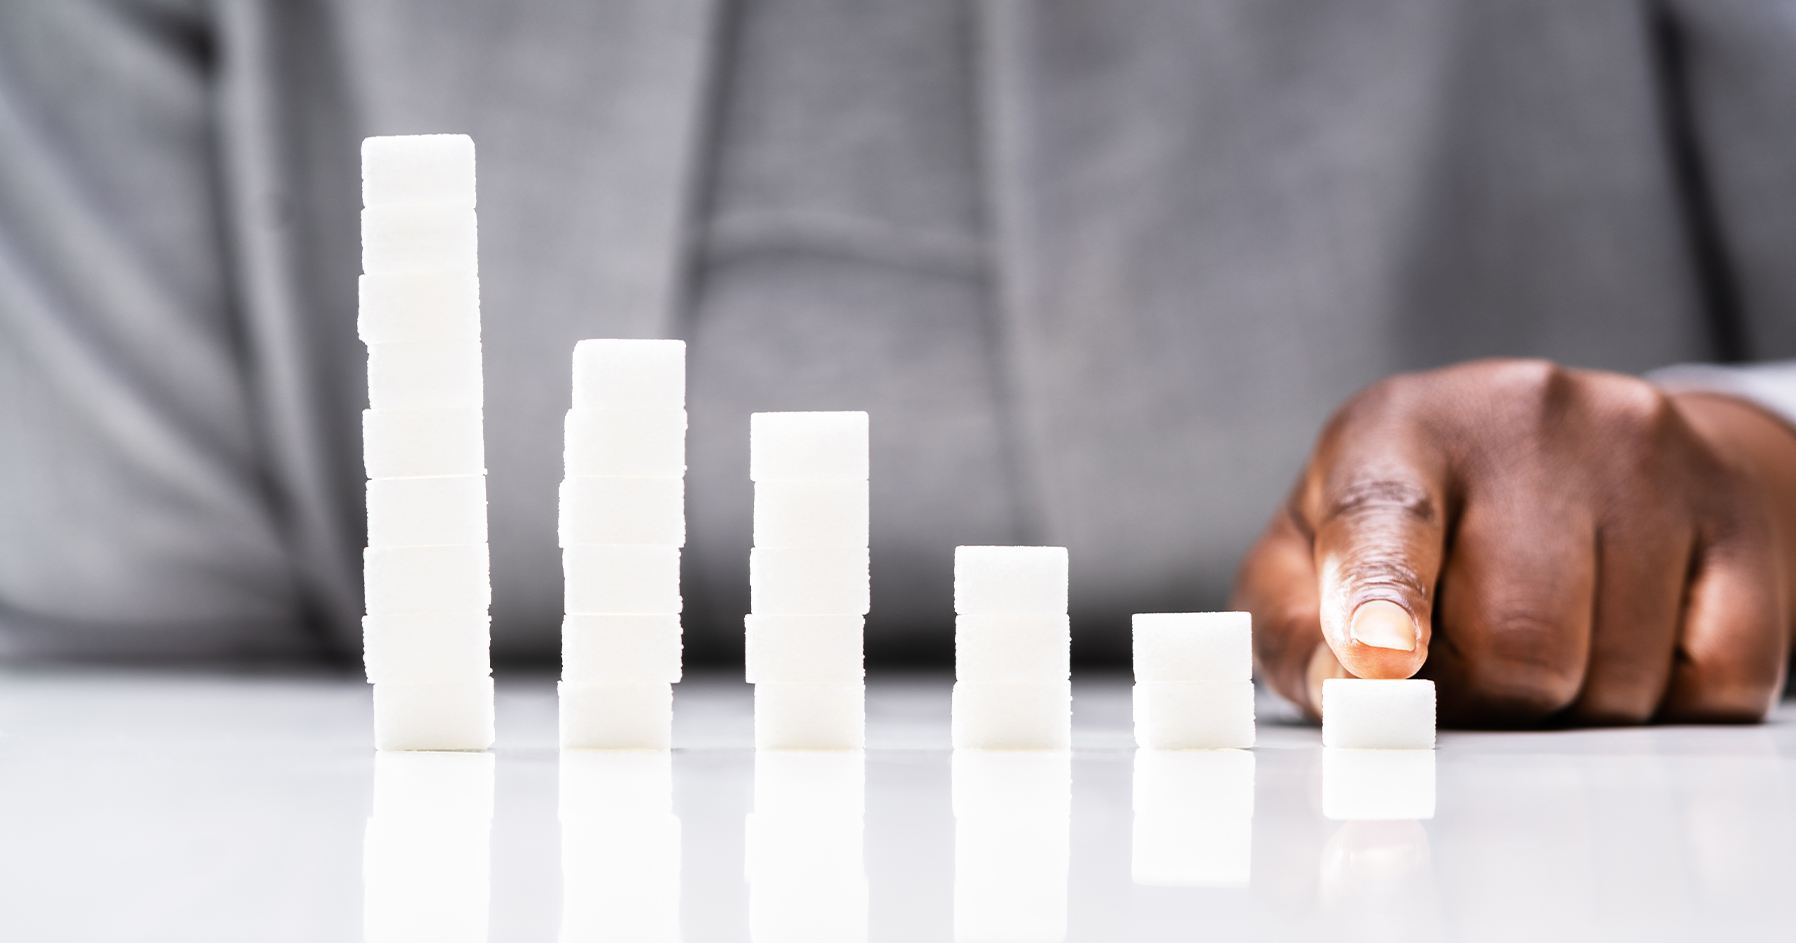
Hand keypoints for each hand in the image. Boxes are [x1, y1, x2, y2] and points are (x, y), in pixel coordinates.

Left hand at [1232, 359, 1795, 726]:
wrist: (1578, 449)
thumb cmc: (1419, 520)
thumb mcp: (1311, 556)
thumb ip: (1296, 632)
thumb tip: (1345, 697)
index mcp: (1396, 430)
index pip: (1387, 518)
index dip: (1383, 596)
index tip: (1382, 654)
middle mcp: (1525, 420)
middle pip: (1513, 651)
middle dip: (1481, 698)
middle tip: (1464, 657)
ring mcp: (1645, 458)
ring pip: (1613, 684)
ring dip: (1568, 706)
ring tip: (1545, 629)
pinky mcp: (1736, 512)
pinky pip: (1713, 688)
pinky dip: (1662, 703)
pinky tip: (1625, 633)